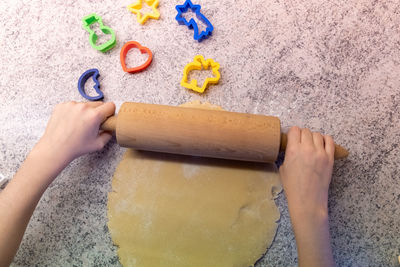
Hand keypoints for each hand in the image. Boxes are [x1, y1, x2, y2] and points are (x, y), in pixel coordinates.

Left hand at [37, 101, 114, 162]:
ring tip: (79, 124)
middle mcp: (83, 107)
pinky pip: (73, 105)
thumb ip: (109, 134)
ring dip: (85, 112)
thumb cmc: (75, 147)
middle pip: (98, 104)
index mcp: (94, 115)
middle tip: (92, 124)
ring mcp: (71, 105)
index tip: (106, 118)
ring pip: (85, 104)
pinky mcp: (62, 105)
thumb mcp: (98, 144)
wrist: (55, 148)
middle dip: (98, 112)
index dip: (110, 113)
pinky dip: (74, 112)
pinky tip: (70, 122)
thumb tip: (110, 128)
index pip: (110, 105)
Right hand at [279, 126, 334, 266]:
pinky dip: (325, 140)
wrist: (307, 200)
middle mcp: (307, 149)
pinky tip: (321, 145)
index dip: (292, 133)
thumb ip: (287, 155)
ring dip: (313, 138)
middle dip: (302, 135)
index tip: (292, 138)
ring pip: (317, 134)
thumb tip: (290, 149)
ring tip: (311, 145)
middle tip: (301, 143)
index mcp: (293, 150)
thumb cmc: (292, 187)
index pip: (294, 130)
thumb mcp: (283, 169)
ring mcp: (320, 153)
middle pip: (305, 131)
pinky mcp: (330, 158)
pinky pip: (329, 141)